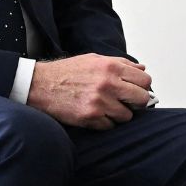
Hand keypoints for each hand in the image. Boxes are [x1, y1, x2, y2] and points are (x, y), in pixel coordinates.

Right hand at [28, 53, 152, 129]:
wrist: (40, 85)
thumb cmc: (66, 72)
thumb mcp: (94, 59)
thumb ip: (121, 63)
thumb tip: (142, 69)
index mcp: (111, 67)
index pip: (144, 81)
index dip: (142, 87)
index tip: (136, 91)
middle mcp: (107, 84)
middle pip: (141, 99)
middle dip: (135, 102)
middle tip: (125, 102)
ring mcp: (99, 102)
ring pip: (127, 116)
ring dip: (119, 114)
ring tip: (105, 107)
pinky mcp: (90, 117)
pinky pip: (110, 126)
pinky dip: (105, 122)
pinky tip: (95, 113)